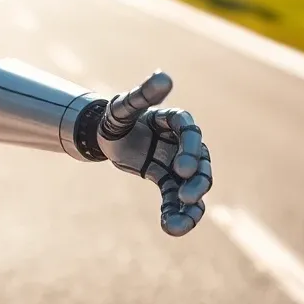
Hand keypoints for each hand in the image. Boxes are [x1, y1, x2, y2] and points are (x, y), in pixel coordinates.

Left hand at [96, 71, 212, 236]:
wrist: (103, 135)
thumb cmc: (116, 116)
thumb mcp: (125, 106)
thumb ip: (143, 94)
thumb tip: (164, 75)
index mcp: (174, 121)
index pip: (190, 132)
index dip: (190, 150)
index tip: (182, 168)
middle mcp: (181, 143)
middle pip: (201, 163)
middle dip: (197, 181)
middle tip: (186, 195)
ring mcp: (176, 162)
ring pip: (193, 186)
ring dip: (191, 206)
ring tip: (179, 226)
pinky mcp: (166, 179)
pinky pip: (176, 198)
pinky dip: (175, 213)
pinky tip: (171, 228)